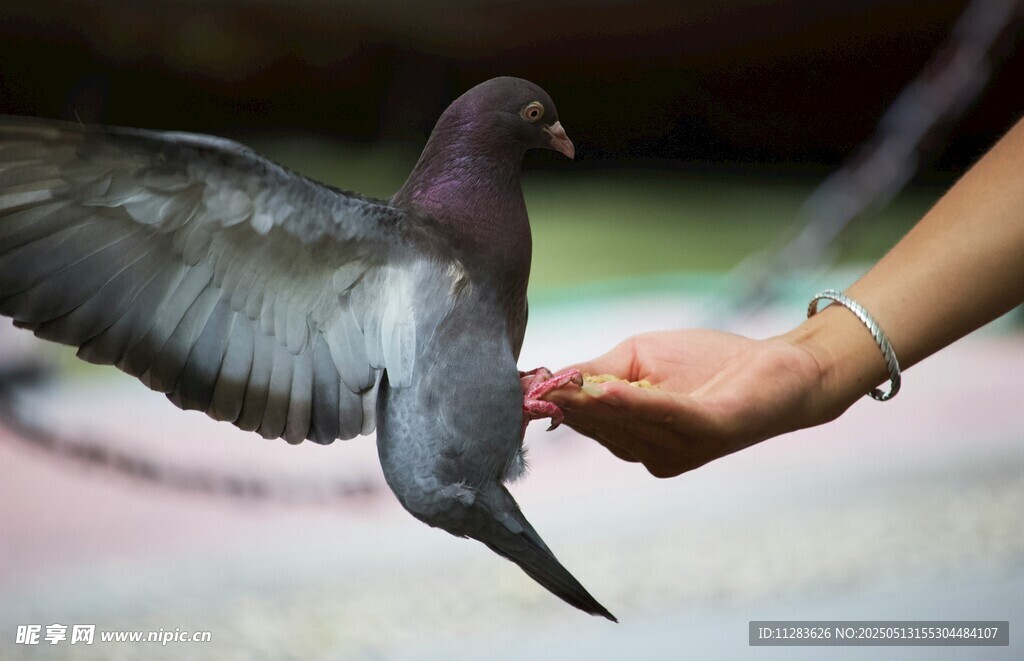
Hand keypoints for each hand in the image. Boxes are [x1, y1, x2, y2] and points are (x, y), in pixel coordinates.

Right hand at [544, 329, 847, 476]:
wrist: (782, 368)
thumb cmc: (708, 363)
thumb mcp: (640, 360)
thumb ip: (598, 371)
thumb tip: (549, 379)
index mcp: (632, 437)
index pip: (582, 420)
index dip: (552, 403)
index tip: (516, 391)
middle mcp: (650, 452)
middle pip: (597, 423)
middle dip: (564, 404)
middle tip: (531, 387)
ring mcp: (678, 449)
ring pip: (624, 421)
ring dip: (592, 402)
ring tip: (562, 384)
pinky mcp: (708, 432)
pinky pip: (665, 418)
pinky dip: (635, 404)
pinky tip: (608, 390)